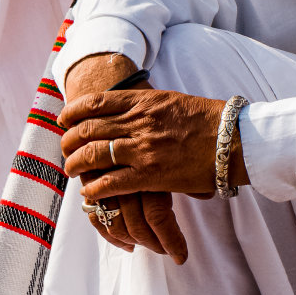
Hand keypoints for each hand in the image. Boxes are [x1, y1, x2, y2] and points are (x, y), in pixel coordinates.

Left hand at [60, 85, 248, 220]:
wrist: (232, 139)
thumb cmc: (206, 119)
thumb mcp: (171, 101)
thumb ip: (145, 106)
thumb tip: (125, 111)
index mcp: (143, 101)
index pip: (95, 102)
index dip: (73, 112)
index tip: (64, 120)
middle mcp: (138, 122)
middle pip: (88, 129)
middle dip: (69, 140)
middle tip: (65, 149)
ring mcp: (142, 149)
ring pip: (93, 155)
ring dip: (76, 165)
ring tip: (71, 171)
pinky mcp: (150, 175)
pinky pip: (110, 183)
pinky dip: (94, 190)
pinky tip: (89, 194)